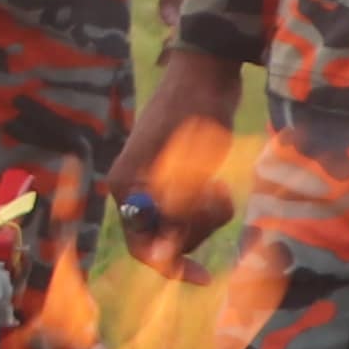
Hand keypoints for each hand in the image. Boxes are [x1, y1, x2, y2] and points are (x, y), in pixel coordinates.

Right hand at [114, 49, 247, 272]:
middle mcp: (137, 188)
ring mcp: (159, 182)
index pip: (141, 244)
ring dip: (209, 214)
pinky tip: (219, 179)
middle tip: (219, 198)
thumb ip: (175, 209)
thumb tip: (167, 251)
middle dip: (197, 227)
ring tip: (221, 184)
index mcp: (127, 186)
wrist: (208, 71)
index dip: (170, 264)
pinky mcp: (181, 174)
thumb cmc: (194, 112)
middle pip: (167, 236)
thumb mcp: (188, 166)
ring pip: (186, 223)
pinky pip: (196, 206)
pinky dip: (211, 201)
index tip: (203, 277)